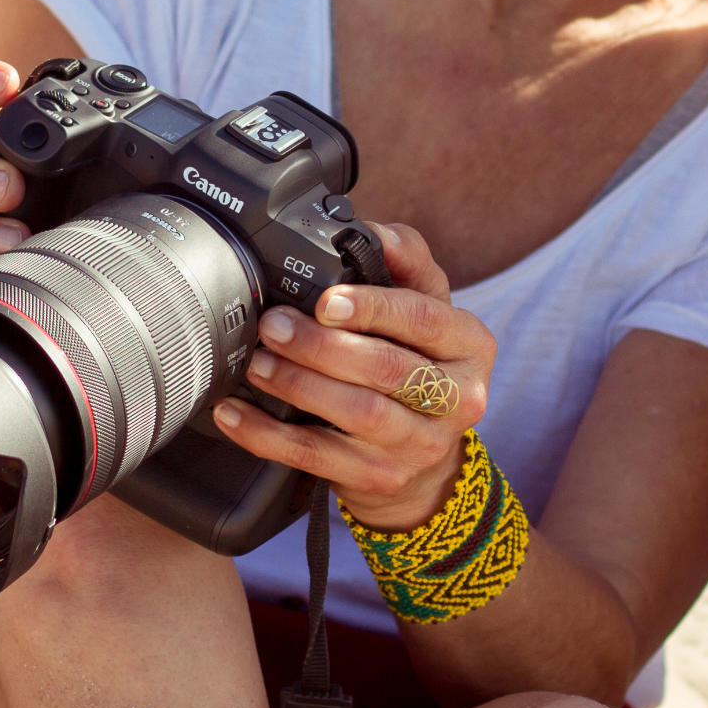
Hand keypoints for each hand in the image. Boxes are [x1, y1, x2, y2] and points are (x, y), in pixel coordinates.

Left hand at [211, 223, 491, 531]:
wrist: (425, 455)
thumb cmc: (418, 362)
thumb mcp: (426, 306)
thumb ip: (405, 260)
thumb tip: (368, 229)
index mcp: (470, 344)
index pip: (423, 318)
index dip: (371, 307)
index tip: (324, 300)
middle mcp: (458, 397)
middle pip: (385, 367)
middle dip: (321, 345)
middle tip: (274, 326)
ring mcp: (421, 445)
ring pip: (356, 413)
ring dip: (297, 384)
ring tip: (258, 363)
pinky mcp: (382, 479)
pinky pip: (317, 457)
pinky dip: (268, 435)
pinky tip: (237, 414)